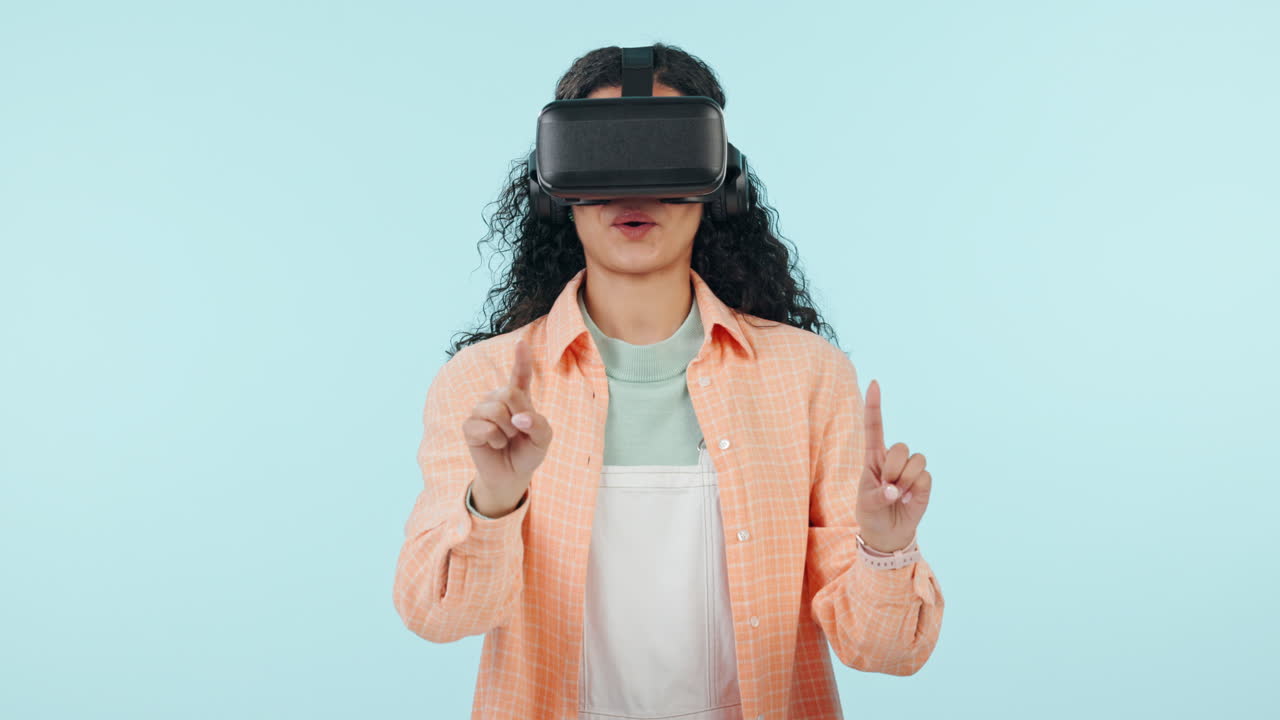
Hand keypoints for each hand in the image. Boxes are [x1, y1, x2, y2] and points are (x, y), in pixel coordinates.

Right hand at [462, 338, 553, 513]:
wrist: (512, 475)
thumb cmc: (528, 452)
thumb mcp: (543, 439)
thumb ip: (539, 425)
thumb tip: (518, 419)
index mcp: (519, 397)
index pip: (520, 375)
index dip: (521, 359)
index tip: (521, 344)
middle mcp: (498, 399)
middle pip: (508, 393)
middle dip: (518, 416)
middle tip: (518, 432)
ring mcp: (481, 411)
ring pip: (496, 410)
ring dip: (507, 432)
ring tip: (507, 439)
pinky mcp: (469, 426)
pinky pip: (485, 427)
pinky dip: (496, 440)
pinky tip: (496, 445)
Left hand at [854, 379, 932, 552]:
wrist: (887, 532)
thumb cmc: (871, 513)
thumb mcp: (866, 505)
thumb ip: (877, 496)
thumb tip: (894, 491)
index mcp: (873, 457)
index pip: (874, 426)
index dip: (874, 405)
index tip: (874, 383)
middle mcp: (893, 458)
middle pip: (900, 447)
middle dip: (894, 470)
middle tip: (887, 487)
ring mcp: (910, 469)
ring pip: (916, 460)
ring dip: (905, 481)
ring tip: (898, 495)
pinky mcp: (924, 481)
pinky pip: (925, 476)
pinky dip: (915, 491)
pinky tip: (907, 500)